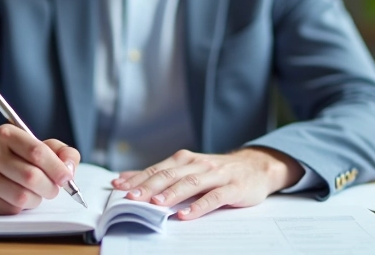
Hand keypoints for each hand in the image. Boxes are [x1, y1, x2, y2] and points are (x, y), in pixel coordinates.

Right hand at [0, 124, 80, 214]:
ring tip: (34, 193)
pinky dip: (20, 208)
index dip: (57, 167)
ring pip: (22, 196)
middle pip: (32, 176)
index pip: (37, 151)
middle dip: (50, 187)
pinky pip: (10, 209)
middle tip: (52, 189)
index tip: (67, 177)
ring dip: (36, 199)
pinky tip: (15, 198)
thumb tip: (69, 169)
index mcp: (6, 134)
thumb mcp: (37, 145)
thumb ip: (61, 152)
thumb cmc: (15, 157)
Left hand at [112, 147, 303, 219]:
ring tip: (156, 203)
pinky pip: (214, 197)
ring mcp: (217, 175)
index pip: (157, 169)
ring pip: (190, 183)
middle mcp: (198, 164)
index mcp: (185, 159)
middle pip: (170, 174)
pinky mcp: (233, 188)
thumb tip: (126, 178)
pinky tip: (186, 214)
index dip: (137, 177)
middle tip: (130, 196)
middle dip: (148, 185)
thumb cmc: (217, 172)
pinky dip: (199, 206)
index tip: (117, 186)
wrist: (256, 167)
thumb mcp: (190, 169)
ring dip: (172, 193)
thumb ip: (162, 174)